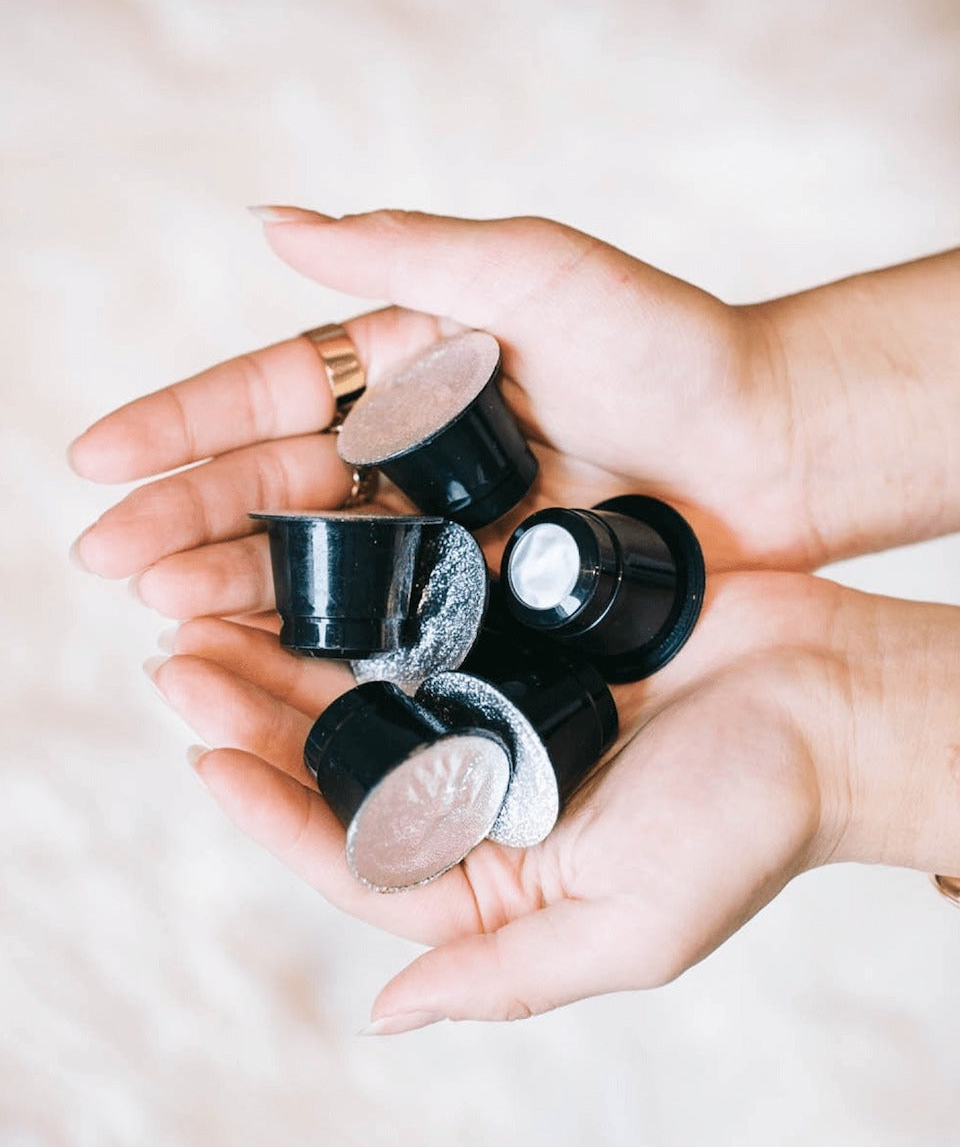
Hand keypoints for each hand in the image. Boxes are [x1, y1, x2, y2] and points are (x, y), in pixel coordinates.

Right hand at [69, 208, 818, 624]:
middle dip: (184, 518)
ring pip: (312, 562)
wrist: (772, 451)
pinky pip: (383, 619)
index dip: (181, 424)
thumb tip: (272, 222)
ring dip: (229, 585)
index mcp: (409, 368)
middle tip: (109, 558)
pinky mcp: (482, 597)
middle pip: (272, 488)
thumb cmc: (673, 348)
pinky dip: (316, 641)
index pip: (270, 394)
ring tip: (159, 614)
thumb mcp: (543, 274)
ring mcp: (441, 530)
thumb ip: (413, 252)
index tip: (96, 457)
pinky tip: (255, 663)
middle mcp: (410, 451)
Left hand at [146, 570, 959, 1029]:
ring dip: (290, 644)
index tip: (200, 756)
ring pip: (368, 674)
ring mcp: (502, 696)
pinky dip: (370, 589)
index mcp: (496, 870)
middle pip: (344, 754)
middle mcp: (484, 783)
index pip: (355, 849)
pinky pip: (428, 607)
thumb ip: (507, 976)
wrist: (833, 702)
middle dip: (256, 711)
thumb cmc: (750, 821)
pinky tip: (317, 561)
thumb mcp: (631, 925)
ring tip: (208, 607)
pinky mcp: (527, 623)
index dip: (271, 808)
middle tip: (177, 660)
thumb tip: (389, 1018)